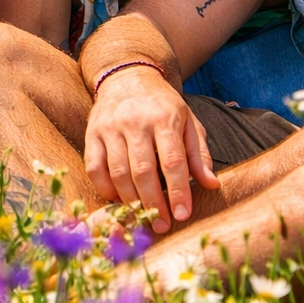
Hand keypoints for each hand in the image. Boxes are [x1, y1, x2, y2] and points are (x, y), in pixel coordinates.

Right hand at [83, 66, 217, 231]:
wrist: (127, 77)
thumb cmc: (162, 106)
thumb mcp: (188, 122)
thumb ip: (198, 154)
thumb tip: (212, 184)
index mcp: (164, 118)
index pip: (172, 160)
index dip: (177, 191)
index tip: (183, 215)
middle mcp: (135, 121)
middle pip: (143, 171)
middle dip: (153, 204)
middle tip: (162, 225)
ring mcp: (110, 127)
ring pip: (118, 172)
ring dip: (131, 201)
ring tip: (143, 218)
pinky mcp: (92, 133)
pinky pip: (94, 167)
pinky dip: (105, 188)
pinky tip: (118, 199)